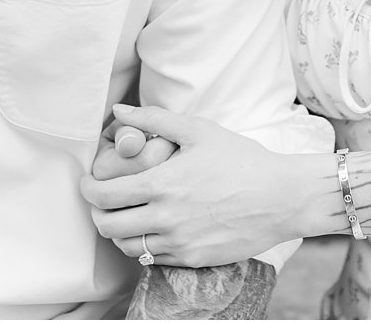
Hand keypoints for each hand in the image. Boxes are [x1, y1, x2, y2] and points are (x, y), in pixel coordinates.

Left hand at [80, 104, 304, 267]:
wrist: (282, 198)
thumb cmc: (242, 160)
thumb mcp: (199, 130)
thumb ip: (154, 120)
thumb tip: (119, 111)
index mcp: (162, 184)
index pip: (103, 195)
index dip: (87, 189)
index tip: (89, 182)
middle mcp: (166, 218)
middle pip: (108, 226)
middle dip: (97, 212)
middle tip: (104, 201)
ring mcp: (179, 243)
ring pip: (128, 246)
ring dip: (120, 231)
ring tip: (128, 215)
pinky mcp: (193, 259)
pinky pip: (154, 259)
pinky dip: (146, 245)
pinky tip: (156, 228)